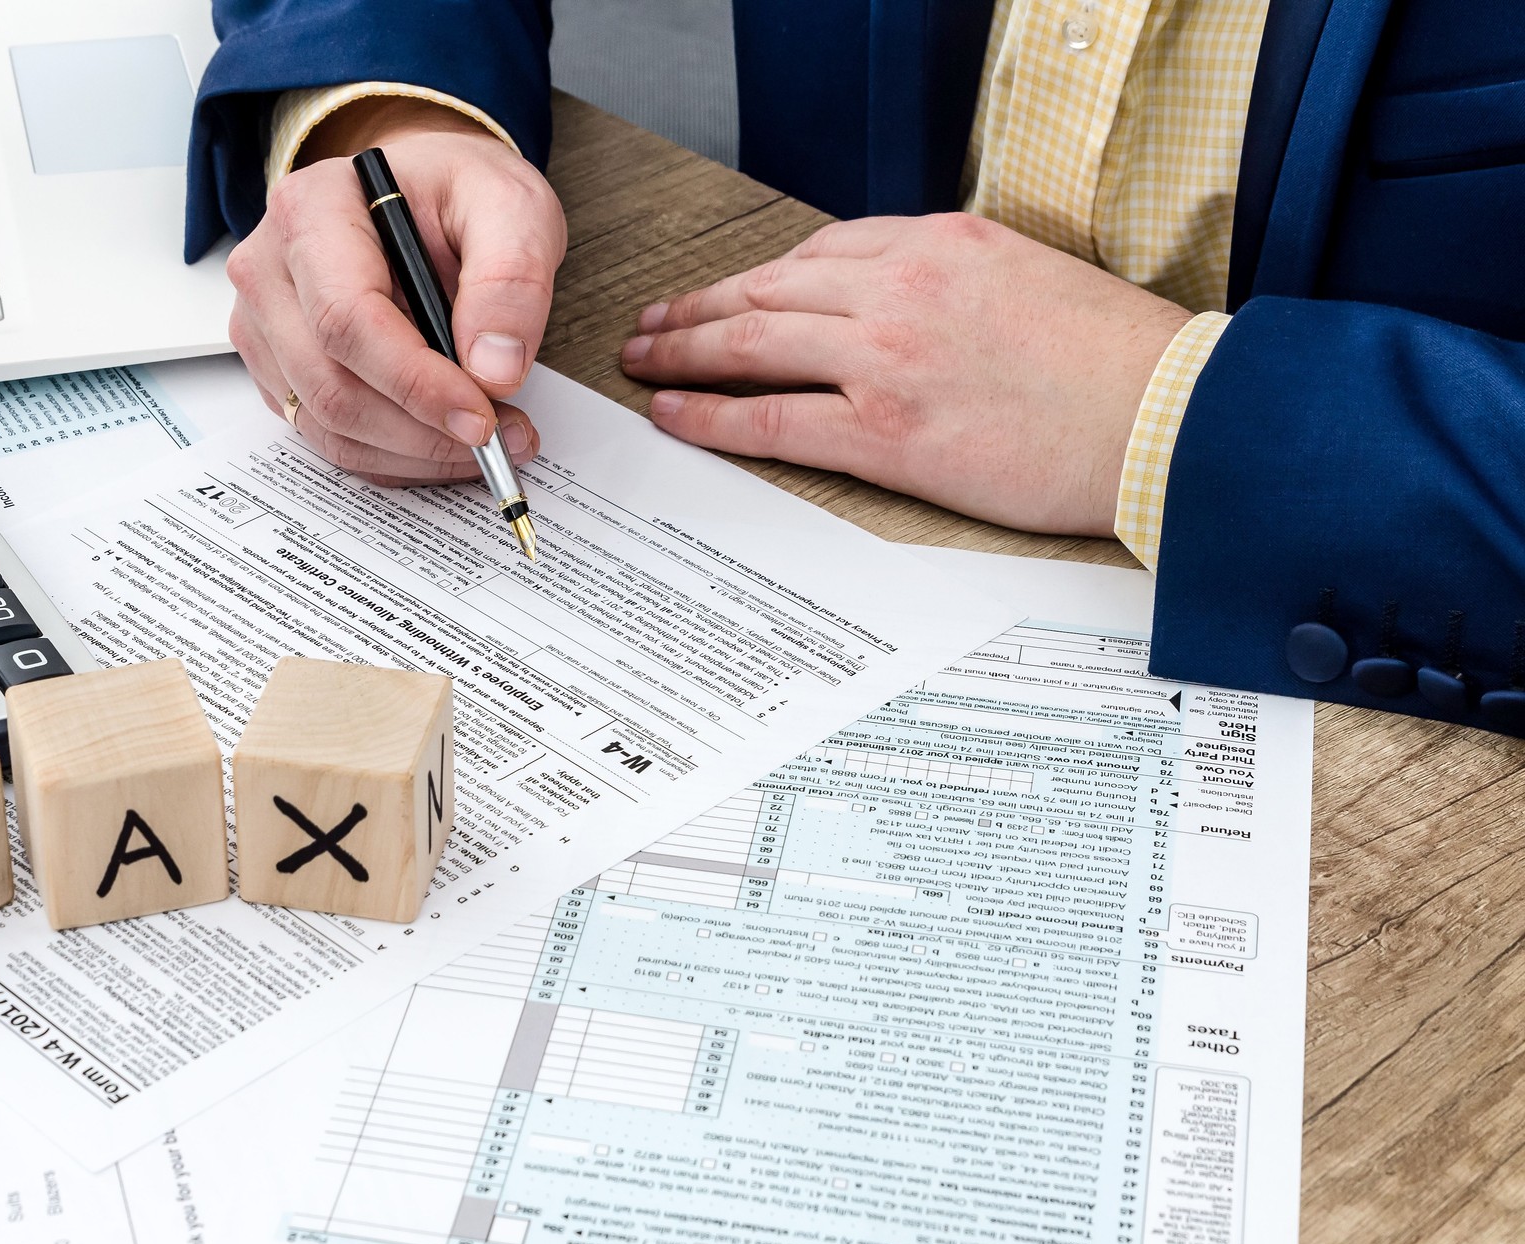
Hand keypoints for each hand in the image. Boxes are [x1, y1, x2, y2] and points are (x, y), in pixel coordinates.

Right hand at [226, 97, 565, 484]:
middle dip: (423, 430)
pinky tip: (445, 441)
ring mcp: (265, 325)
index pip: (348, 319)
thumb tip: (494, 370)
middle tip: (502, 438)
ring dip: (414, 453)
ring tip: (488, 442)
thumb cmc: (457, 194)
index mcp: (313, 210)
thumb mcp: (511, 206)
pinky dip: (395, 456)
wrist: (425, 199)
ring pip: (328, 425)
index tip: (481, 417)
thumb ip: (510, 279)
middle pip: (331, 384)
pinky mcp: (280, 370)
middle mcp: (270, 269)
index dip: (415, 383)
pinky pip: (330, 438)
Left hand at [620, 213, 1191, 535]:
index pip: (817, 251)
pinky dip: (713, 414)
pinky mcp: (887, 430)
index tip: (724, 294)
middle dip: (697, 309)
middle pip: (766, 289)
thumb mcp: (1030, 278)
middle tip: (652, 325)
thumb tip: (901, 307)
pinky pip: (773, 418)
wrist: (1169, 416)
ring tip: (644, 364)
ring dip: (684, 352)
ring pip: (753, 344)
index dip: (754, 277)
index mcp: (940, 243)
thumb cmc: (1117, 361)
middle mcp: (903, 287)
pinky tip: (677, 414)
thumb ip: (954, 282)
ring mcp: (887, 357)